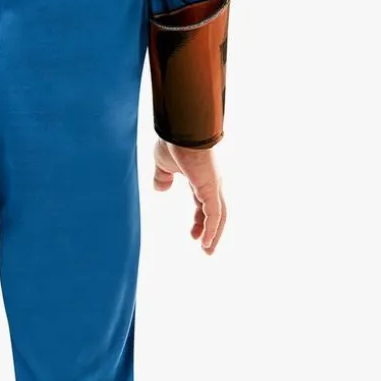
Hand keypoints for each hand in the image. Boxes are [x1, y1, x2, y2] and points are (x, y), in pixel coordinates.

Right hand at [152, 138, 227, 253]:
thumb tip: (161, 190)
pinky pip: (215, 214)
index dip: (200, 221)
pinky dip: (211, 229)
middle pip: (216, 213)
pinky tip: (206, 241)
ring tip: (208, 251)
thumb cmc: (173, 141)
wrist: (181, 129)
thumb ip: (162, 177)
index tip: (193, 235)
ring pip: (219, 216)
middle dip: (211, 231)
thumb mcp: (163, 164)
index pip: (204, 204)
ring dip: (214, 235)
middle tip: (205, 248)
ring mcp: (213, 186)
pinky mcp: (211, 188)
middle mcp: (211, 184)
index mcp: (201, 179)